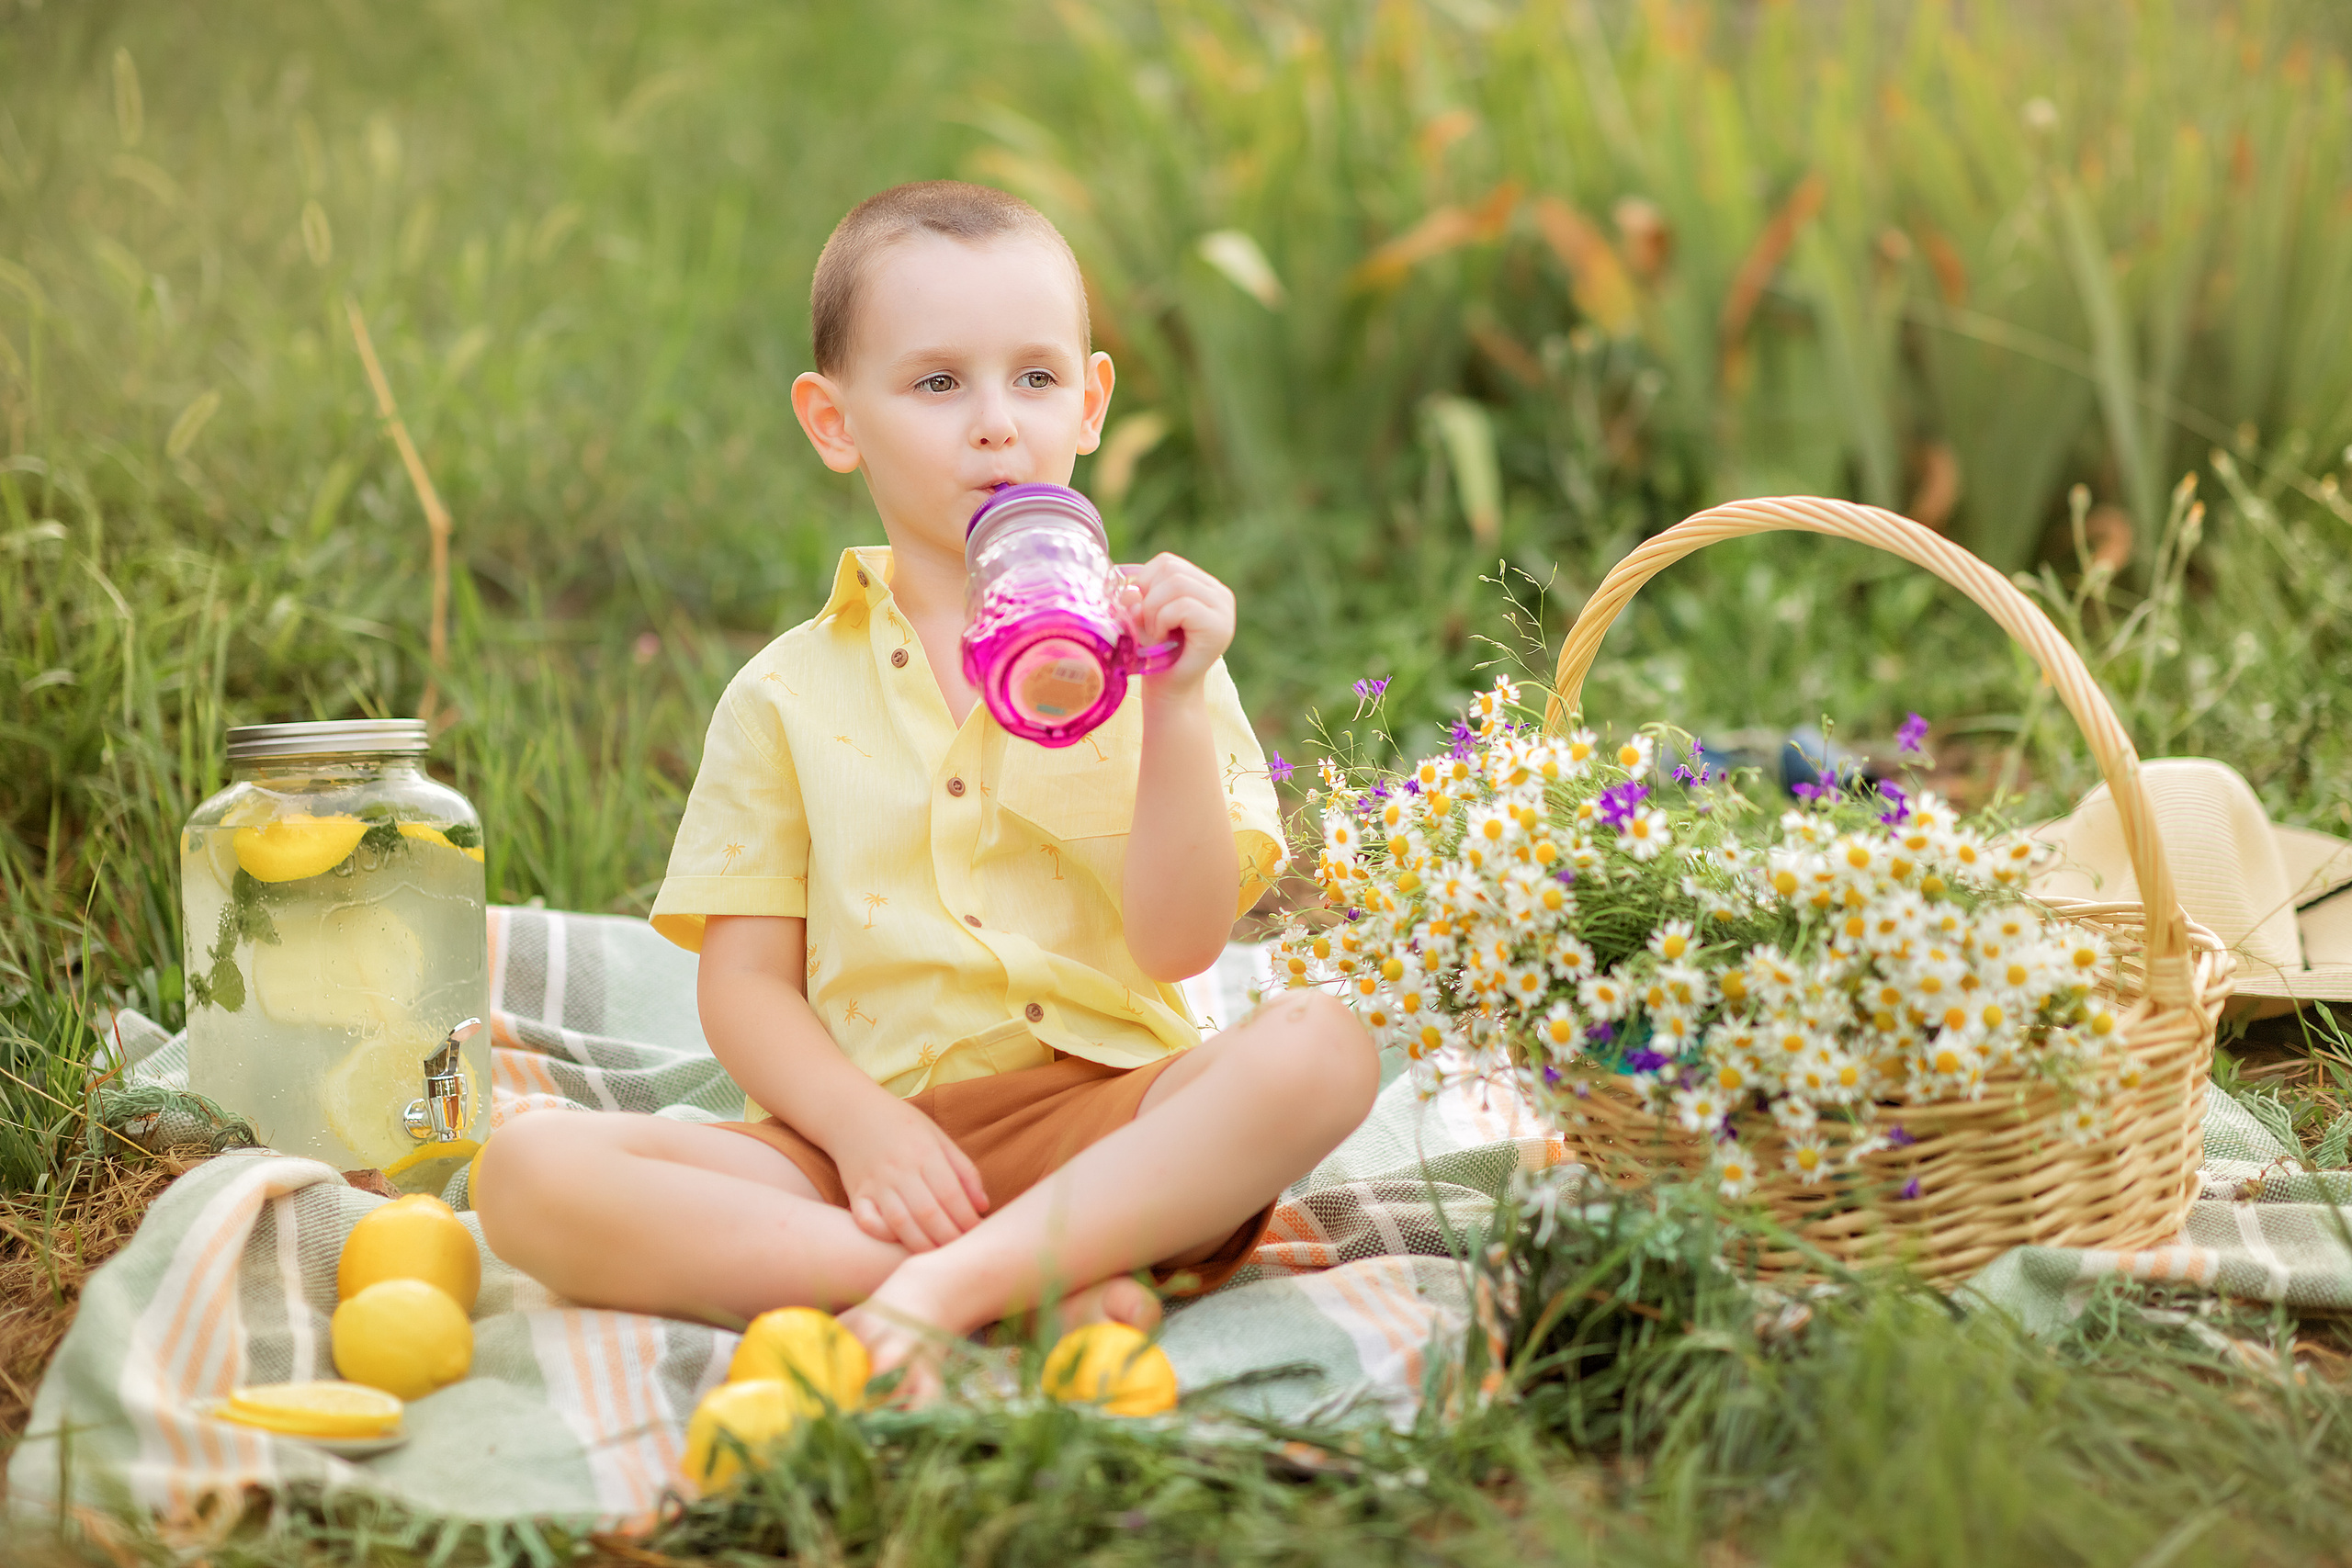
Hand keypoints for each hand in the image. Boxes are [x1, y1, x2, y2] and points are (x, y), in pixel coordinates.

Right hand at [830, 1100, 988, 1251]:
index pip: (951, 1194)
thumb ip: (964, 1170)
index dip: (967, 1219)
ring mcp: (876, 1183)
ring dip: (923, 1245)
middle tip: (963, 1250)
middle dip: (949, 1238)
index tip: (979, 1234)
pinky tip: (899, 1242)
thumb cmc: (903, 1126)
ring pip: (900, 1223)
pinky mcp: (856, 1193)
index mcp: (925, 1153)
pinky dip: (883, 1235)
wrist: (851, 1112)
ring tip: (939, 1255)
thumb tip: (983, 1206)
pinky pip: (867, 1221)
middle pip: (928, 1213)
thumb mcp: (939, 1138)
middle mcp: (900, 1169)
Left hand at [1114, 552, 1233, 691]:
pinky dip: (1162, 621)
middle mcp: (1220, 594)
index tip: (1143, 612)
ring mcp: (1224, 610)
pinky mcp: (1219, 627)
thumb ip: (1138, 595)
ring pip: (1176, 584)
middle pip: (1171, 569)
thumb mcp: (1144, 616)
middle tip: (1150, 626)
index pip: (1167, 562)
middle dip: (1148, 597)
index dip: (1144, 583)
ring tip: (1157, 633)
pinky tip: (1163, 638)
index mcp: (1204, 585)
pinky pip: (1182, 606)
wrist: (1171, 692)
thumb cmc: (1157, 653)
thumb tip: (1130, 590)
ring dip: (1154, 611)